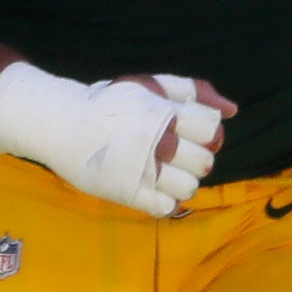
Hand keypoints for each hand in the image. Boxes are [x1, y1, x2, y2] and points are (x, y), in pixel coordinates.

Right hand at [0, 64, 234, 218]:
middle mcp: (154, 141)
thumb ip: (191, 90)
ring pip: (189, 187)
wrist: (60, 124)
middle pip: (204, 161)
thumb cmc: (108, 103)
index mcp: (161, 112)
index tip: (187, 132)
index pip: (211, 129)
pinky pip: (166, 207)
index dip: (205, 132)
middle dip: (194, 158)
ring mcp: (140, 170)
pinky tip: (152, 188)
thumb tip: (232, 110)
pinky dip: (164, 200)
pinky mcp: (126, 192)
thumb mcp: (147, 84)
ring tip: (162, 172)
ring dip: (181, 181)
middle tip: (173, 154)